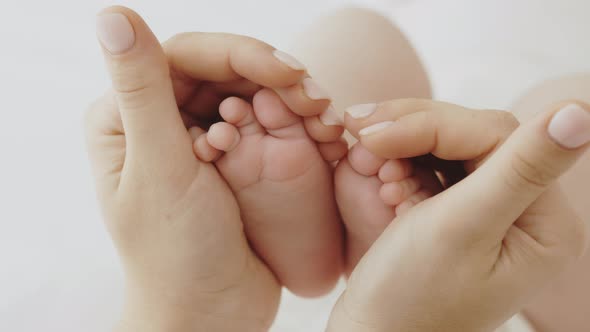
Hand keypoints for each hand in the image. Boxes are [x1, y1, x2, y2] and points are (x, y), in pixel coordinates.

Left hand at [86, 6, 315, 330]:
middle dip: (276, 78)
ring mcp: (200, 139)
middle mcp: (161, 121)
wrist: (210, 314)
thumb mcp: (159, 171)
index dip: (241, 55)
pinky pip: (265, 123)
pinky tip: (323, 133)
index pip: (186, 58)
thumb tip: (114, 16)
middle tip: (317, 99)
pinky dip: (296, 124)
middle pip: (224, 71)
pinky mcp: (233, 159)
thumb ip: (142, 92)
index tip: (288, 74)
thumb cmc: (176, 255)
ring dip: (293, 99)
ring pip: (251, 93)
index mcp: (128, 118)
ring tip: (326, 120)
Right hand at [328, 99, 589, 330]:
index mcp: (542, 223)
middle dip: (411, 132)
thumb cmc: (410, 301)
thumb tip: (578, 110)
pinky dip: (401, 165)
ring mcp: (489, 213)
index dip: (433, 125)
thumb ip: (519, 168)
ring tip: (366, 159)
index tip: (373, 134)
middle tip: (360, 133)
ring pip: (447, 146)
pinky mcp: (457, 215)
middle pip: (471, 136)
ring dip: (401, 145)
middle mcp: (524, 214)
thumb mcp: (463, 231)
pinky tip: (379, 178)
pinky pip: (432, 168)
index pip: (496, 137)